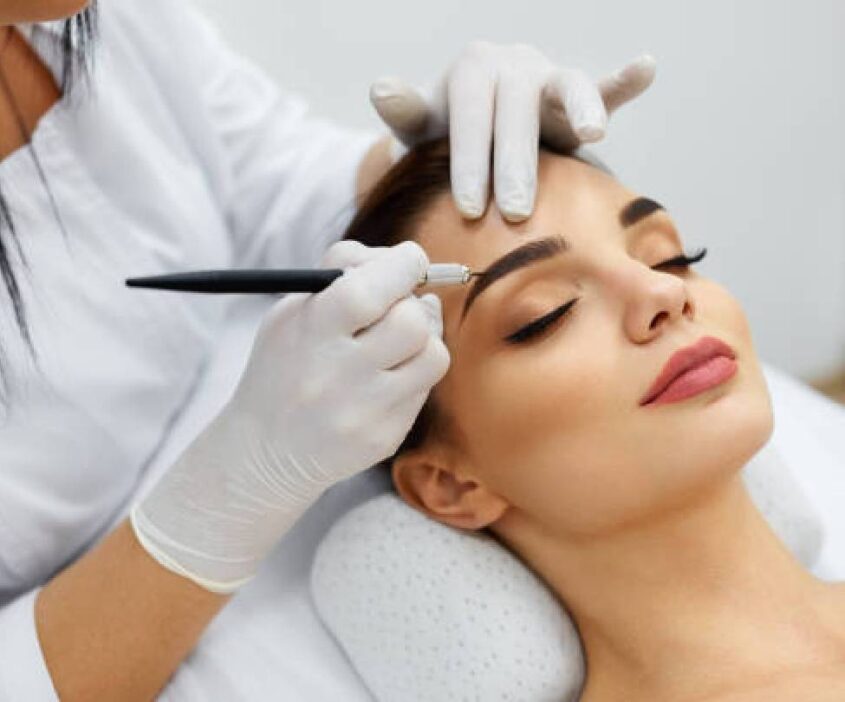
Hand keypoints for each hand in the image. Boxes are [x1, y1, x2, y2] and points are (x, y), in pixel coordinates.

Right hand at [130, 240, 449, 592]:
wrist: (265, 451)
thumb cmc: (285, 366)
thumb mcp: (292, 311)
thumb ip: (345, 274)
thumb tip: (416, 272)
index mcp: (308, 332)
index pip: (369, 289)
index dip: (404, 265)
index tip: (411, 260)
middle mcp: (336, 375)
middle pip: (412, 321)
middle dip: (412, 303)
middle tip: (399, 305)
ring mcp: (363, 412)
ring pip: (434, 355)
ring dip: (423, 340)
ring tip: (396, 343)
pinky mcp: (383, 439)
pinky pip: (424, 390)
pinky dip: (413, 374)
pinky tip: (385, 378)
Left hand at [370, 44, 655, 221]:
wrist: (473, 129)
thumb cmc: (445, 135)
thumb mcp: (420, 128)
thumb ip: (405, 111)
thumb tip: (380, 88)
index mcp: (474, 69)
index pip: (472, 115)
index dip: (470, 160)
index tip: (470, 209)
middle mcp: (513, 66)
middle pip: (517, 110)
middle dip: (516, 162)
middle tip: (516, 213)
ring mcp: (548, 78)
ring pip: (565, 87)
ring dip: (578, 109)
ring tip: (590, 131)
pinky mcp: (577, 97)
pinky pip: (602, 85)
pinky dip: (622, 82)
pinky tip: (644, 69)